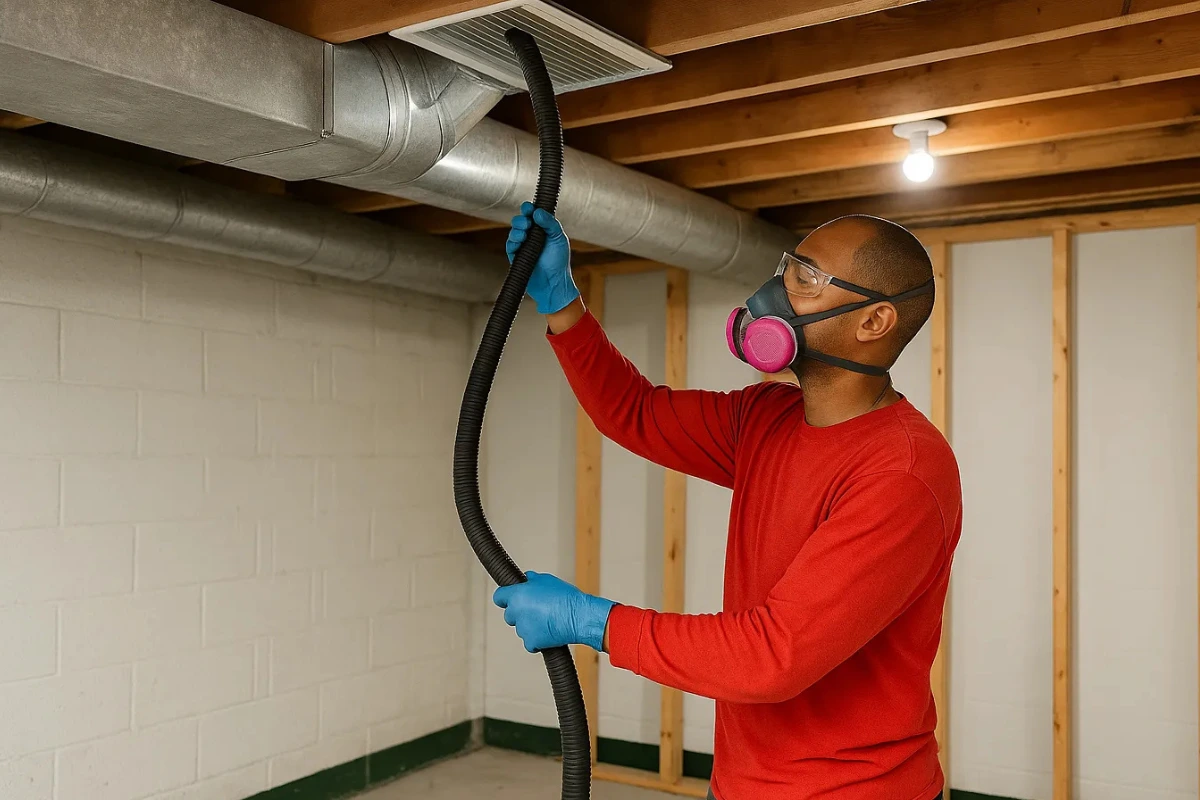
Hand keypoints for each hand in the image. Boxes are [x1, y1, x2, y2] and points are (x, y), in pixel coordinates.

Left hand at [493, 571, 614, 652]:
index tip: (508, 599)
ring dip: (529, 626)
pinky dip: (537, 640)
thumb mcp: (548, 580)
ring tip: (547, 620)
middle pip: (509, 615)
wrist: (578, 617)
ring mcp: (523, 629)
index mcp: (518, 595)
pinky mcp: (531, 642)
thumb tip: (527, 578)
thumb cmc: (566, 598)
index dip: (504, 597)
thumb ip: (532, 579)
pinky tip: (548, 632)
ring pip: (521, 628)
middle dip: (519, 613)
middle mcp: (517, 612)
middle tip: (534, 610)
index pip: (499, 597)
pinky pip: (529, 642)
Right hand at [507, 203, 579, 314]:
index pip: (532, 214)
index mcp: (543, 229)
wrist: (553, 284)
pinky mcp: (516, 257)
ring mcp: (523, 246)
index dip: (529, 209)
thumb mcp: (559, 238)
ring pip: (514, 232)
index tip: (528, 208)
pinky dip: (513, 242)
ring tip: (524, 235)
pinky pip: (510, 245)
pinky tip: (519, 242)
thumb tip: (537, 211)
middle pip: (520, 221)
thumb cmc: (559, 262)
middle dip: (521, 219)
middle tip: (527, 223)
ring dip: (517, 230)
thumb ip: (550, 223)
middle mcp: (532, 236)